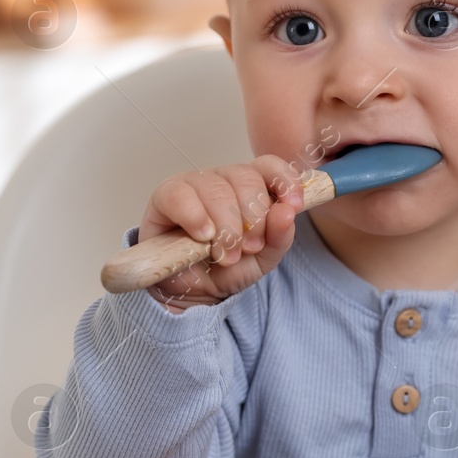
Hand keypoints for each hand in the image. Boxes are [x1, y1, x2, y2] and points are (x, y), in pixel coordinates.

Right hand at [141, 155, 305, 311]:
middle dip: (253, 218)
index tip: (293, 205)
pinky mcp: (164, 197)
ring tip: (225, 255)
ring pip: (215, 189)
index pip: (268, 166)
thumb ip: (279, 236)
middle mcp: (222, 180)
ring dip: (226, 227)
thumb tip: (287, 212)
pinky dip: (195, 217)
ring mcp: (192, 185)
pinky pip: (179, 195)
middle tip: (249, 248)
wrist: (193, 292)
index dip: (284, 180)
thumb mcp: (263, 258)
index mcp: (249, 187)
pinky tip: (203, 237)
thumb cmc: (227, 268)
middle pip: (245, 177)